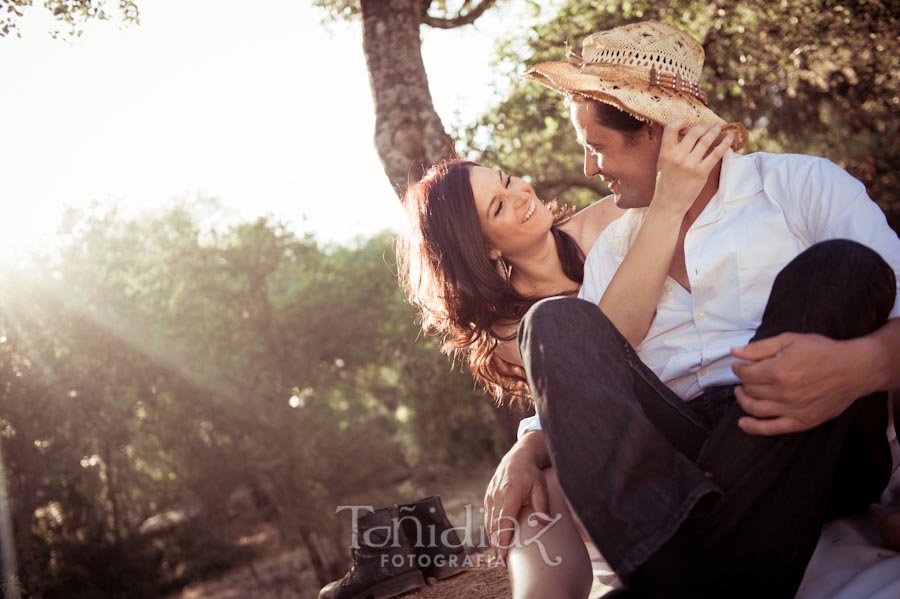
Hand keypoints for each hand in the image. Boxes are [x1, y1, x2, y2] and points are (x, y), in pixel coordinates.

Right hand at [483, 437, 550, 562]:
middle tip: (502, 562)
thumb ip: (542, 504)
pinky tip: (496, 540)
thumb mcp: (541, 486)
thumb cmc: (531, 474)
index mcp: (509, 494)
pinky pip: (488, 517)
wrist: (518, 458)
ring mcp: (490, 497)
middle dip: (496, 545)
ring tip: (499, 555)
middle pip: (493, 526)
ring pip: (489, 522)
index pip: (503, 522)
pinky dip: (491, 529)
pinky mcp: (488, 497)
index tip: (502, 556)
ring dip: (493, 539)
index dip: (501, 540)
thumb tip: (544, 522)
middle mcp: (496, 496)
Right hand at [651, 120, 732, 216]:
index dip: (680, 121)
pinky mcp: (702, 172)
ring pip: (706, 140)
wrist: (669, 203)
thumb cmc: (666, 182)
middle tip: (708, 126)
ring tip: (718, 127)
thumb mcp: (662, 163)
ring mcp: (690, 164)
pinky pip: (716, 154)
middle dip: (703, 126)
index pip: (671, 128)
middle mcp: (678, 156)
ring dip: (714, 131)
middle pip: (694, 132)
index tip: (686, 123)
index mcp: (665, 153)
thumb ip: (671, 148)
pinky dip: (725, 144)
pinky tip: (729, 138)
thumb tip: (684, 133)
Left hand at [731, 333, 870, 434]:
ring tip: (743, 393)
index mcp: (778, 371)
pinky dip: (754, 428)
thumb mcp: (789, 340)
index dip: (738, 368)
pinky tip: (743, 423)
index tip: (740, 365)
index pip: (745, 374)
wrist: (854, 369)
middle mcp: (783, 393)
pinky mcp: (802, 421)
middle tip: (746, 377)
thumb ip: (759, 348)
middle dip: (743, 383)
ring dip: (744, 401)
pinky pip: (772, 429)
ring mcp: (792, 410)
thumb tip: (735, 352)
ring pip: (755, 409)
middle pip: (749, 390)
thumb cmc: (822, 351)